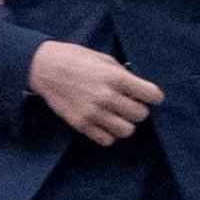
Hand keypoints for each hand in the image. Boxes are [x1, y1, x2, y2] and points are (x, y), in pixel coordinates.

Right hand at [27, 41, 163, 145]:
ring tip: (118, 116)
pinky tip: (105, 124)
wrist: (46, 68)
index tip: (150, 97)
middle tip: (130, 105)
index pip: (150, 95)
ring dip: (125, 124)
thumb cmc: (76, 59)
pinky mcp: (82, 125)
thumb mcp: (104, 59)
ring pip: (126, 131)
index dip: (154, 96)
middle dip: (138, 110)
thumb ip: (123, 74)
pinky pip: (107, 140)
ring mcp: (94, 113)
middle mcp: (107, 97)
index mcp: (115, 77)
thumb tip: (137, 89)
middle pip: (140, 115)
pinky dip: (110, 134)